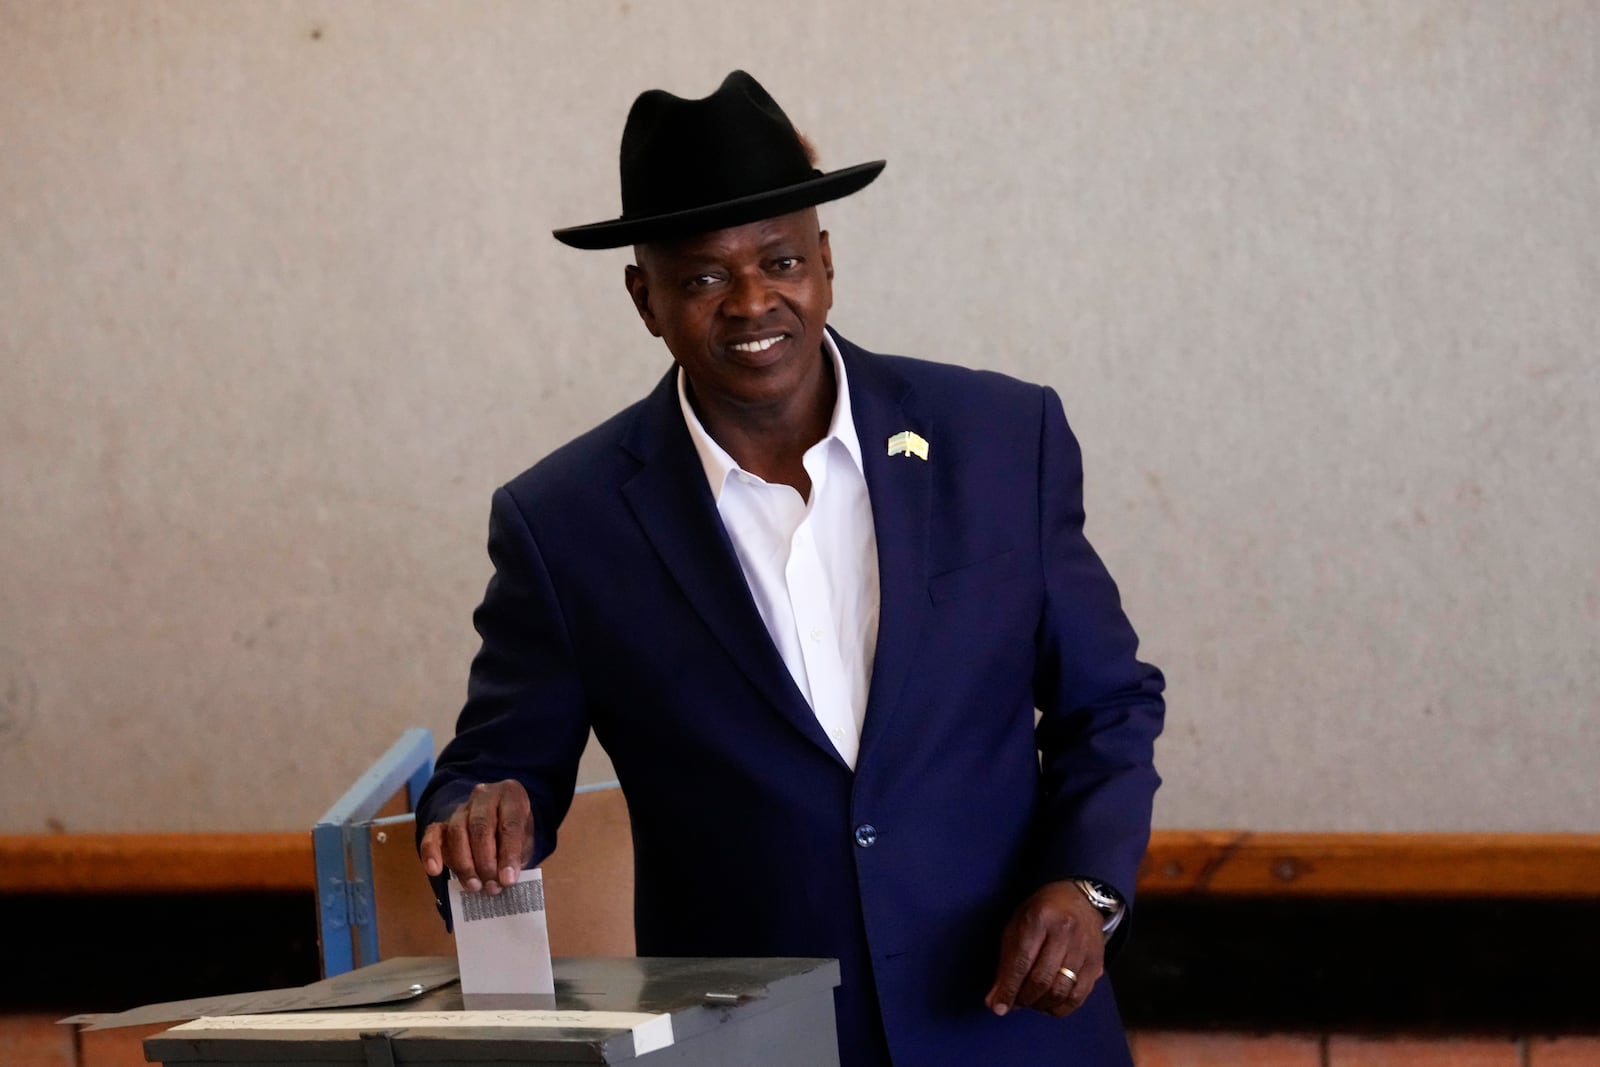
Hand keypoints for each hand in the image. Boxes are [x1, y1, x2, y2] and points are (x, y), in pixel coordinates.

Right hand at [417, 779, 534, 894]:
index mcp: (511, 795)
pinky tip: (434, 870)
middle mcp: (484, 796)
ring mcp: (461, 808)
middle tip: (492, 887)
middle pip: (480, 826)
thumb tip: (504, 880)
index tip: (508, 880)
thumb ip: (517, 856)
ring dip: (465, 864)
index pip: (510, 823)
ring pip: (457, 832)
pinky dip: (431, 852)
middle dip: (486, 861)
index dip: (509, 854)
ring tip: (475, 886)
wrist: (497, 823)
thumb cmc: (514, 834)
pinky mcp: (442, 822)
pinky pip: (432, 834)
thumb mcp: (526, 841)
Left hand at [984, 880, 1104, 1017]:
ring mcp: (1084, 949)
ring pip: (1061, 991)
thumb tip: (995, 1000)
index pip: (1021, 963)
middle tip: (1015, 1002)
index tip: (998, 1006)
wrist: (1078, 897)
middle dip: (1024, 998)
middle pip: (1042, 980)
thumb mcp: (1017, 926)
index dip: (1008, 989)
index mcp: (1039, 919)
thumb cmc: (1041, 912)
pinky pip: (1079, 996)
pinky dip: (1061, 1007)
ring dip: (1041, 1005)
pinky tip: (1050, 1004)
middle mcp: (1064, 933)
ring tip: (1031, 1002)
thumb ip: (1006, 963)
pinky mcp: (1096, 963)